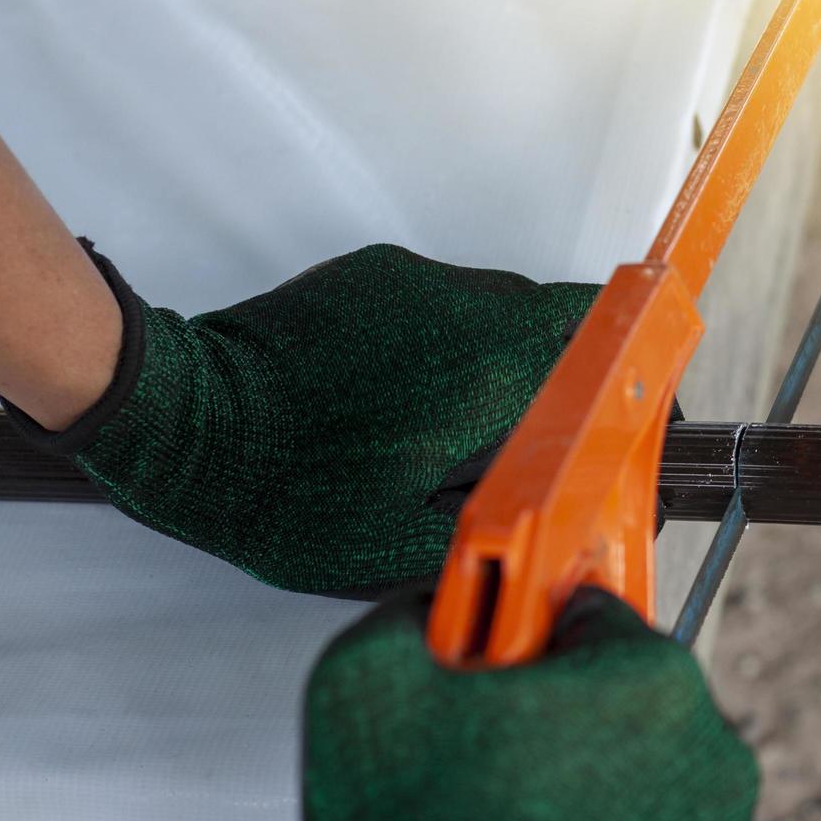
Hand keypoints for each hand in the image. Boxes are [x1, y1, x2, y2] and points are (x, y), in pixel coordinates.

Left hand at [0, 242, 598, 595]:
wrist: (182, 426)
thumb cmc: (284, 491)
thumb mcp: (406, 545)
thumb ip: (500, 530)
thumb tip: (556, 534)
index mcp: (486, 369)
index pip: (602, 332)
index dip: (634, 364)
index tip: (638, 402)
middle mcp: (461, 307)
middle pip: (558, 319)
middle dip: (567, 374)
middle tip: (540, 436)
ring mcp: (412, 281)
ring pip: (499, 309)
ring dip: (504, 361)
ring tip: (458, 429)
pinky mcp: (370, 274)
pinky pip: (442, 301)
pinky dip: (449, 345)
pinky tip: (404, 399)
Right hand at [302, 584, 758, 820]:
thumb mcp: (362, 687)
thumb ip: (408, 614)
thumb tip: (427, 612)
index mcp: (649, 680)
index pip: (585, 609)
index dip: (518, 635)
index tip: (491, 659)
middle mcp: (713, 759)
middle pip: (619, 701)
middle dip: (552, 719)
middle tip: (480, 760)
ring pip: (639, 786)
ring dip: (579, 796)